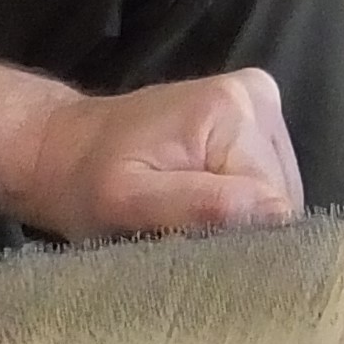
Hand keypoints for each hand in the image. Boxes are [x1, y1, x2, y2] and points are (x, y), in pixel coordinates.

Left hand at [8, 68, 301, 239]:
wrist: (62, 147)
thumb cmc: (85, 182)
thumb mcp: (129, 203)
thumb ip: (201, 205)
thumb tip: (276, 213)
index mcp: (232, 110)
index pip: (274, 204)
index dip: (239, 239)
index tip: (193, 247)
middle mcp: (256, 96)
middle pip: (281, 195)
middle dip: (240, 226)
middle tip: (184, 234)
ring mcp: (258, 101)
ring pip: (279, 191)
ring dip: (241, 216)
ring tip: (188, 217)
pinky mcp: (253, 115)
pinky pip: (269, 178)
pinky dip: (241, 202)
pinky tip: (203, 203)